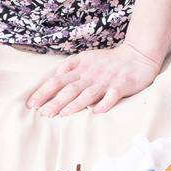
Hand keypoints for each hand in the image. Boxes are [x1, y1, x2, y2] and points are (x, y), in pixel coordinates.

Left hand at [26, 42, 162, 116]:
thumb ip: (70, 66)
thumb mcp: (87, 58)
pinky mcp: (122, 86)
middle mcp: (91, 74)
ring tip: (62, 115)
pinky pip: (112, 96)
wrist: (138, 56)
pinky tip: (96, 112)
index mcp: (81, 68)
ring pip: (88, 93)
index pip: (58, 80)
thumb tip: (54, 76)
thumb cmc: (110, 60)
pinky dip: (104, 104)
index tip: (31, 104)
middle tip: (42, 113)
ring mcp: (106, 81)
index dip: (44, 91)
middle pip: (70, 88)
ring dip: (75, 104)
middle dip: (55, 101)